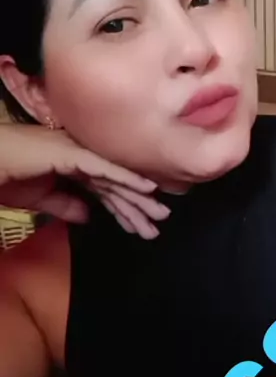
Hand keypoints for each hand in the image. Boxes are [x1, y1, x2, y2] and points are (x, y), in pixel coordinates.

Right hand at [0, 125, 168, 238]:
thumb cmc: (5, 176)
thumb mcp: (40, 199)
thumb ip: (65, 205)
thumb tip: (88, 215)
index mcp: (72, 163)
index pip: (104, 187)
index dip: (123, 207)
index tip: (140, 225)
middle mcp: (79, 154)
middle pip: (115, 182)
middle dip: (137, 204)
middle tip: (159, 221)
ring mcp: (77, 151)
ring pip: (114, 176)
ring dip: (138, 196)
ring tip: (159, 213)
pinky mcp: (71, 153)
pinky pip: (105, 167)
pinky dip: (127, 177)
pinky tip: (147, 188)